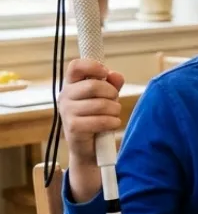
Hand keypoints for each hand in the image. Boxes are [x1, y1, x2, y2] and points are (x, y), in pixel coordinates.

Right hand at [58, 59, 124, 200]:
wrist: (90, 148)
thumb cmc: (97, 117)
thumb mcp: (106, 98)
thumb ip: (112, 85)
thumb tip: (115, 75)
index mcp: (71, 85)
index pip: (76, 66)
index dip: (92, 66)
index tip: (105, 73)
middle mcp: (65, 96)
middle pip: (93, 85)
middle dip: (111, 93)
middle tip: (114, 101)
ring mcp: (67, 112)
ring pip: (100, 104)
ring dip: (114, 110)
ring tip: (113, 115)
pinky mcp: (73, 128)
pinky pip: (100, 120)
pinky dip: (112, 122)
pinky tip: (112, 124)